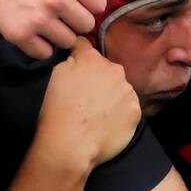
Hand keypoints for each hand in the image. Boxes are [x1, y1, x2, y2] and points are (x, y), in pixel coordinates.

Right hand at [0, 0, 115, 59]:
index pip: (100, 4)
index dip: (89, 3)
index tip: (75, 0)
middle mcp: (58, 0)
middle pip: (86, 25)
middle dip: (76, 19)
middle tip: (60, 12)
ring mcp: (39, 19)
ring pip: (68, 41)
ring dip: (60, 34)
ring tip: (46, 22)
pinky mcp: (20, 35)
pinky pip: (44, 53)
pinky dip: (41, 46)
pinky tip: (34, 33)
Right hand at [33, 41, 141, 171]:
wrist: (70, 143)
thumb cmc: (57, 109)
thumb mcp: (55, 74)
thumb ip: (71, 59)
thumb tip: (78, 54)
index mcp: (91, 58)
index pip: (85, 47)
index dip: (78, 57)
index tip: (75, 70)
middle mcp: (114, 69)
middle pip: (107, 69)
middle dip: (99, 78)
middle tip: (86, 97)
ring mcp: (128, 91)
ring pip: (120, 88)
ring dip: (112, 95)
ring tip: (97, 113)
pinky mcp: (136, 112)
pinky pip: (128, 107)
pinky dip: (121, 113)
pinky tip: (107, 123)